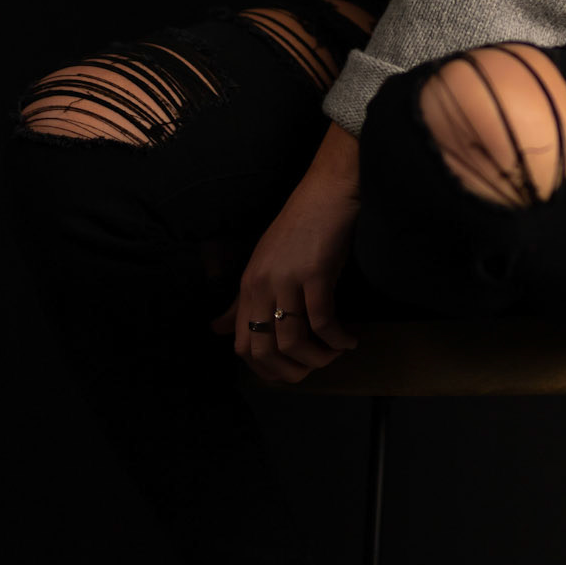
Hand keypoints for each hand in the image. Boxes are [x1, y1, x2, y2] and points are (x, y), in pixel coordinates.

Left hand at [209, 124, 362, 386]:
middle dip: (292, 371)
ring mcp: (287, 279)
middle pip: (265, 350)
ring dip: (318, 357)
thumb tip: (216, 330)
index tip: (291, 373)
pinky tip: (349, 340)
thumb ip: (241, 301)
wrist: (326, 191)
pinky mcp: (315, 274)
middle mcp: (261, 285)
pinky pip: (323, 321)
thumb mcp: (264, 264)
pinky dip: (337, 339)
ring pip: (293, 341)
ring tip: (335, 353)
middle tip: (316, 368)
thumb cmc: (299, 227)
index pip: (242, 347)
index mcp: (248, 285)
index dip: (266, 370)